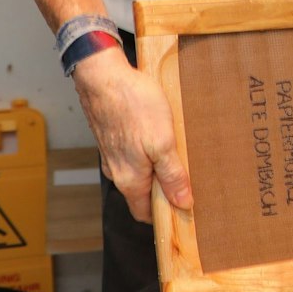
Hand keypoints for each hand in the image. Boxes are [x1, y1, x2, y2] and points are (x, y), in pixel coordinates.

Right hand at [71, 47, 192, 222]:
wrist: (103, 75)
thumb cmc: (132, 106)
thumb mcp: (163, 143)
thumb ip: (172, 175)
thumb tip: (182, 203)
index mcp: (129, 179)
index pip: (144, 213)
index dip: (164, 215)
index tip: (185, 209)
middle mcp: (117, 171)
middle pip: (142, 193)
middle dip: (164, 191)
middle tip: (189, 180)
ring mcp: (113, 153)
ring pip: (138, 172)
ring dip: (157, 169)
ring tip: (178, 156)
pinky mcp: (113, 136)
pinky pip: (132, 153)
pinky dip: (147, 152)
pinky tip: (160, 136)